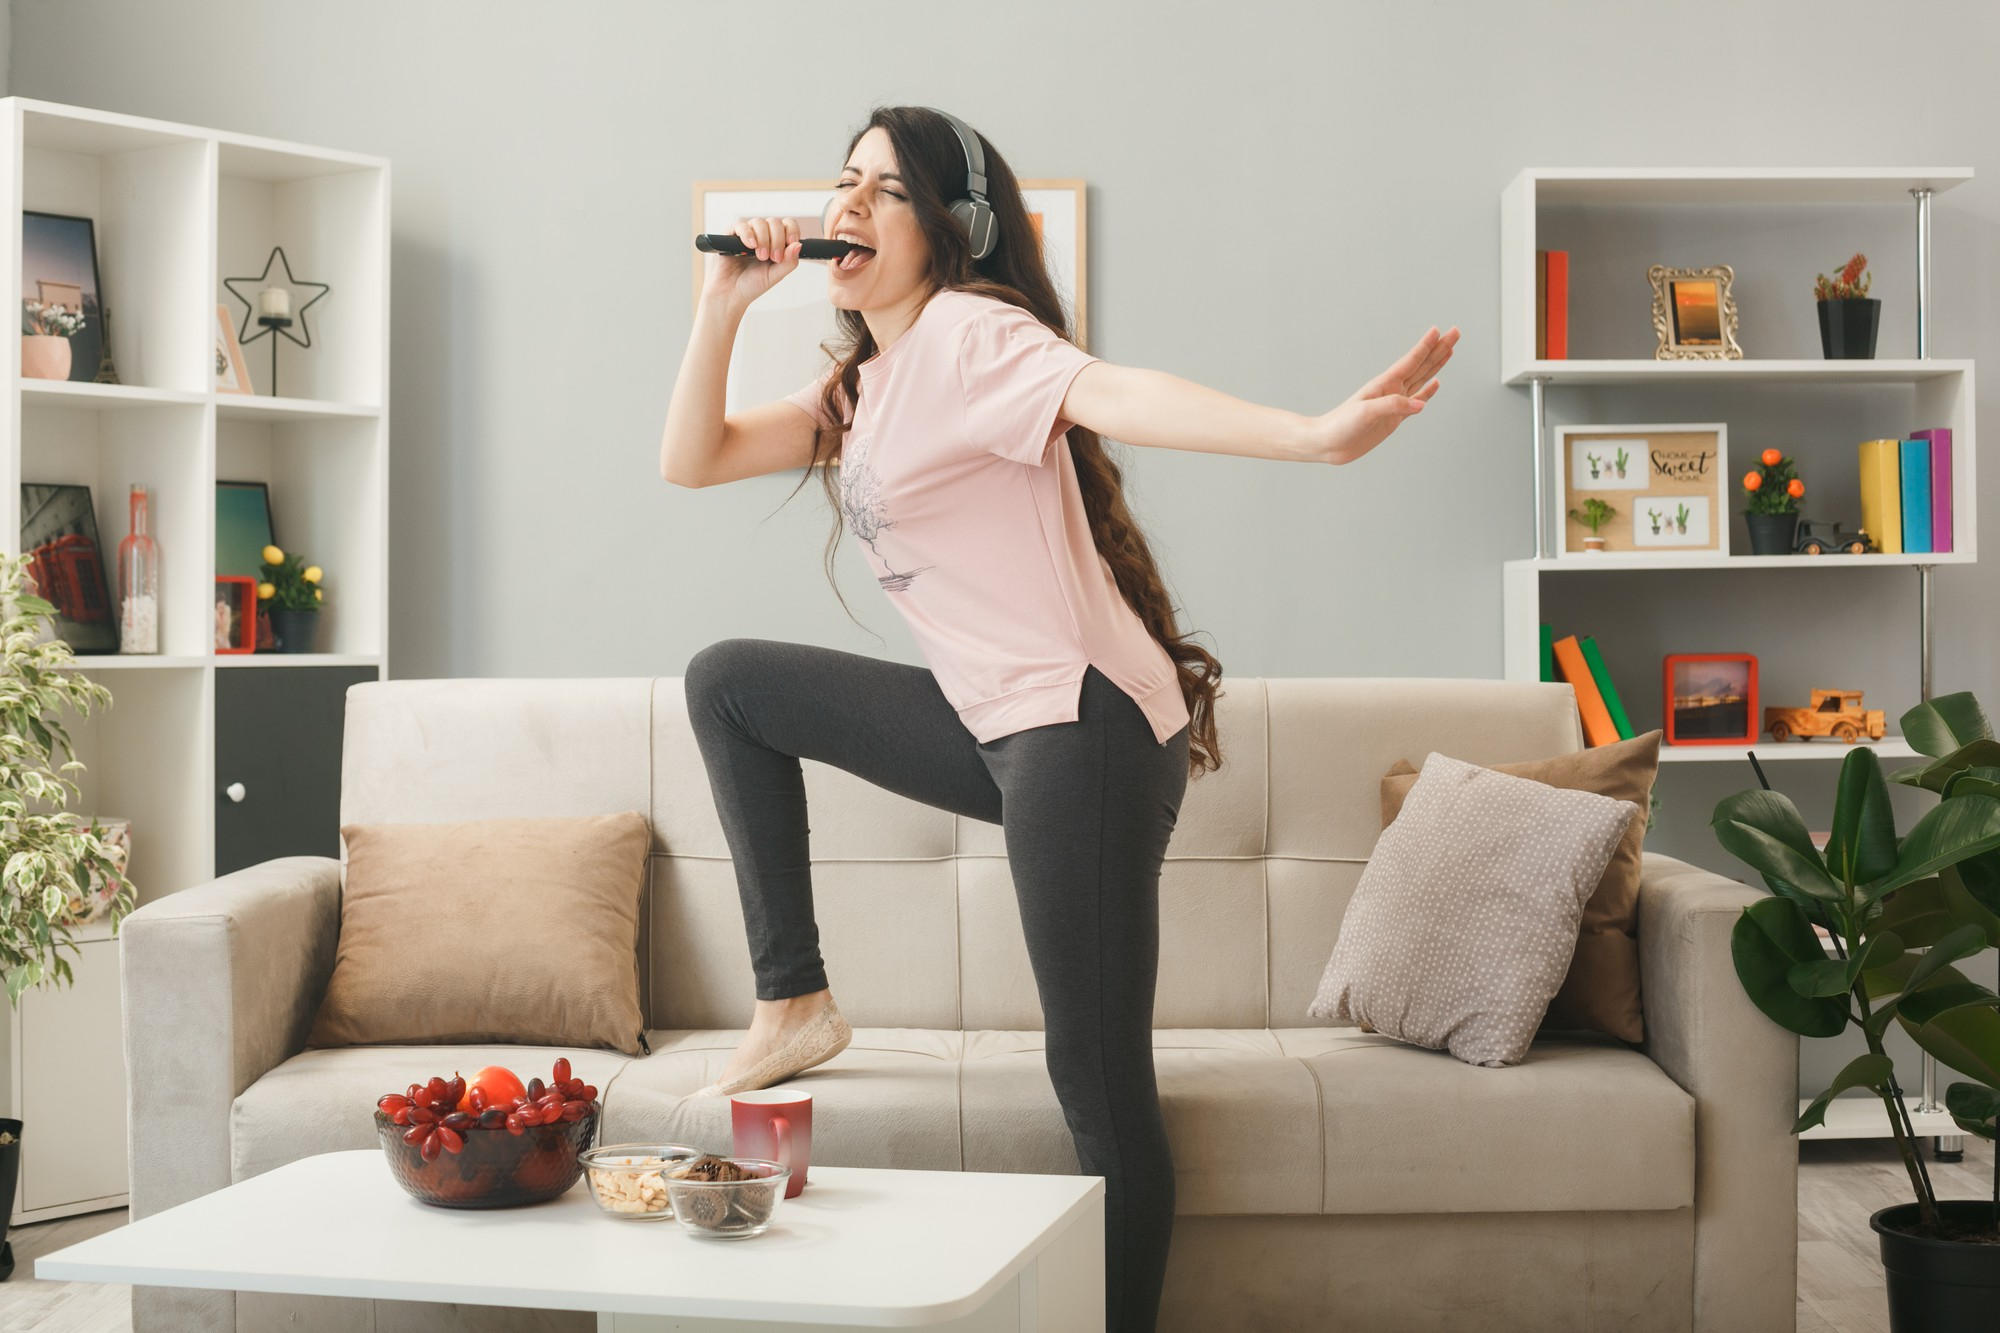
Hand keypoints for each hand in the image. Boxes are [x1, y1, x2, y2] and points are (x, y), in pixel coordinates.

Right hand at [699, 215, 803, 313]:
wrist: (731, 294)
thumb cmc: (752, 285)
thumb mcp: (775, 275)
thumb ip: (789, 261)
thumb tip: (799, 245)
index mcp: (776, 242)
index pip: (788, 225)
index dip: (792, 231)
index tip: (791, 243)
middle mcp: (762, 235)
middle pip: (775, 222)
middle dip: (777, 240)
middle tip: (774, 258)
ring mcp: (747, 233)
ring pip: (759, 222)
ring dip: (763, 239)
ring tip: (761, 257)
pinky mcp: (731, 234)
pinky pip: (741, 225)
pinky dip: (748, 234)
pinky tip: (751, 246)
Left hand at [1303, 325, 1459, 464]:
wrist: (1328, 444)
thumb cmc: (1340, 424)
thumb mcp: (1366, 412)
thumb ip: (1394, 406)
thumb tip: (1421, 404)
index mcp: (1384, 383)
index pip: (1411, 360)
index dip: (1426, 346)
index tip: (1439, 330)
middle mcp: (1391, 390)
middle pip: (1422, 364)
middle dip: (1439, 349)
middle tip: (1455, 332)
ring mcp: (1394, 403)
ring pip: (1422, 378)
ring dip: (1437, 364)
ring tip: (1451, 350)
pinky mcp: (1394, 418)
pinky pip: (1416, 402)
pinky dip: (1428, 392)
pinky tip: (1436, 383)